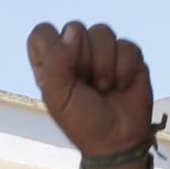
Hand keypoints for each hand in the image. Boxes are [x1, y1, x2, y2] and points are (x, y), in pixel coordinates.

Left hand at [27, 21, 153, 168]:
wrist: (118, 141)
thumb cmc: (83, 122)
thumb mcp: (59, 97)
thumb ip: (57, 62)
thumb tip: (73, 31)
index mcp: (52, 63)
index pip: (42, 33)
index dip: (53, 47)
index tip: (63, 72)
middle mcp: (76, 53)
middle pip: (75, 28)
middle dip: (83, 59)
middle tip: (86, 85)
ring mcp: (103, 52)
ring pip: (102, 32)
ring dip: (105, 65)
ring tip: (104, 88)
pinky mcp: (127, 56)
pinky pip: (126, 45)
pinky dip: (125, 69)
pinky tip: (122, 85)